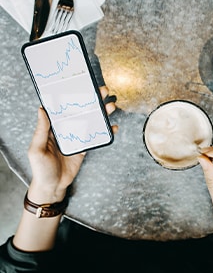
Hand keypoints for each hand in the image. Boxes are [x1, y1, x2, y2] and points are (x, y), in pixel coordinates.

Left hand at [27, 86, 117, 203]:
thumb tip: (41, 109)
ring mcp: (77, 137)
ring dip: (102, 113)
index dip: (74, 96)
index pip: (64, 108)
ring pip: (91, 121)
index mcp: (54, 127)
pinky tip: (114, 127)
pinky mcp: (85, 147)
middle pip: (82, 111)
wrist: (53, 186)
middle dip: (93, 100)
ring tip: (111, 106)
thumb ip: (41, 130)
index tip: (83, 86)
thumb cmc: (41, 169)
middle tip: (103, 91)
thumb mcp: (37, 149)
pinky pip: (96, 137)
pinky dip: (106, 132)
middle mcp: (67, 129)